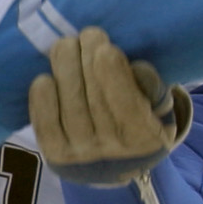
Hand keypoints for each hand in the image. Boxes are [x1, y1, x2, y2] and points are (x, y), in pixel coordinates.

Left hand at [28, 27, 189, 185]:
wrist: (115, 168)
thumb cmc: (141, 124)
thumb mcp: (160, 109)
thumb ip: (153, 88)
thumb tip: (135, 67)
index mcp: (144, 139)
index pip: (126, 103)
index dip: (112, 73)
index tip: (105, 47)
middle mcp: (111, 152)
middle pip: (93, 98)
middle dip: (87, 59)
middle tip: (86, 34)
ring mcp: (80, 156)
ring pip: (69, 104)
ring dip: (64, 68)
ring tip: (65, 45)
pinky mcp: (55, 156)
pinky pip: (44, 123)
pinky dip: (42, 98)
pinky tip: (45, 77)